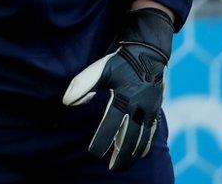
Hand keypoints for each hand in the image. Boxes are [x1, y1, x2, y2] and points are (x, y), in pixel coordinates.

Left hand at [62, 8, 173, 170]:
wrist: (147, 53)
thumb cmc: (120, 63)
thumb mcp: (99, 70)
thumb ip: (82, 85)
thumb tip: (65, 102)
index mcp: (124, 96)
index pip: (111, 125)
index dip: (102, 141)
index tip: (94, 152)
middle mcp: (140, 105)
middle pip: (131, 138)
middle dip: (121, 156)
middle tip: (111, 168)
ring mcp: (150, 109)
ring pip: (143, 138)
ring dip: (132, 154)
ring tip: (122, 165)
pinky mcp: (156, 110)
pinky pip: (152, 132)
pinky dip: (145, 145)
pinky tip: (137, 154)